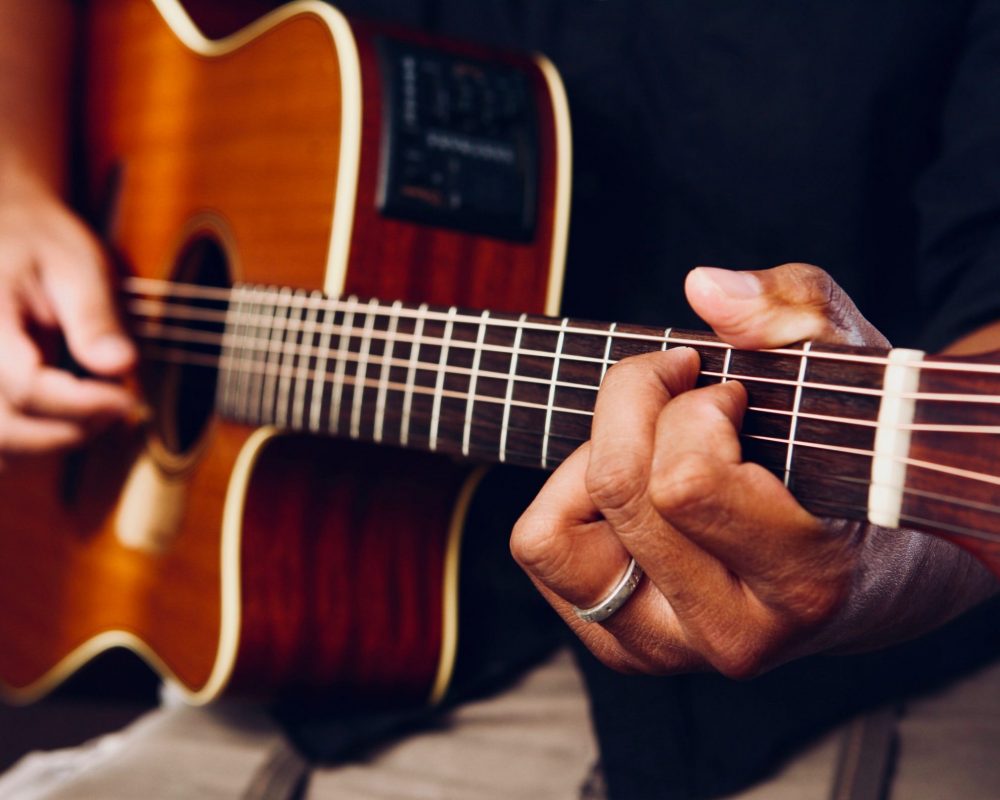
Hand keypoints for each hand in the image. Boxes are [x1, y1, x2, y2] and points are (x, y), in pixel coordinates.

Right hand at [0, 179, 136, 468]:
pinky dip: (32, 437)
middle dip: (71, 430)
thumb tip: (121, 365)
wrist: (4, 227)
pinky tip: (69, 415)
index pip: (24, 386)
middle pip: (6, 429)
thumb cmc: (41, 242)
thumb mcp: (77, 264)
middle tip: (119, 406)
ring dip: (53, 439)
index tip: (128, 398)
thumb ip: (95, 316)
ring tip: (97, 407)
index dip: (82, 405)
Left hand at [512, 264, 932, 676]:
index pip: (685, 481)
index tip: (729, 392)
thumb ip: (795, 314)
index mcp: (803, 581)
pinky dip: (567, 497)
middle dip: (637, 405)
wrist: (875, 577)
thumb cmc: (860, 467)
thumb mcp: (853, 369)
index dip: (692, 408)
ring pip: (551, 535)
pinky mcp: (622, 648)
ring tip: (652, 445)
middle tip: (681, 388)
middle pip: (618, 489)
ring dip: (591, 461)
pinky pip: (542, 549)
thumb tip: (703, 287)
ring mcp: (667, 650)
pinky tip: (631, 486)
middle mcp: (729, 634)